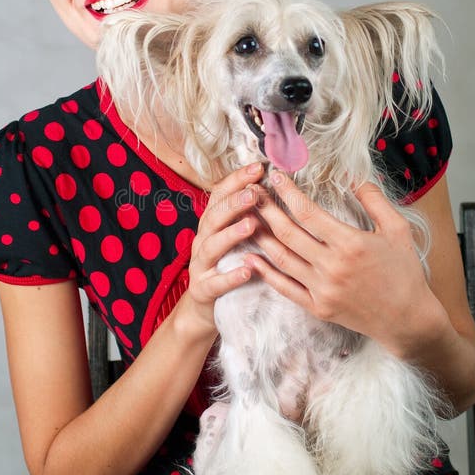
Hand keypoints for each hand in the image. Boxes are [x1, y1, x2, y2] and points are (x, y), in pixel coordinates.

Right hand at [181, 162, 263, 337]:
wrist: (204, 307)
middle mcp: (202, 240)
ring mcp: (200, 265)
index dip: (237, 180)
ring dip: (231, 234)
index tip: (259, 168)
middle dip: (234, 203)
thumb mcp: (234, 237)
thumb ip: (248, 214)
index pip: (219, 195)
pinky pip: (215, 283)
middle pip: (214, 217)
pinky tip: (248, 271)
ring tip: (251, 225)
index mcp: (211, 224)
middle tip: (255, 193)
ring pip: (211, 246)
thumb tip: (273, 186)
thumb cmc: (228, 264)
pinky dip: (231, 277)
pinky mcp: (202, 290)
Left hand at [243, 173, 442, 357]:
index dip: (287, 192)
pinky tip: (250, 258)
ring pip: (281, 259)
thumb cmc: (405, 271)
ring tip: (246, 218)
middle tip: (251, 192)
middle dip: (266, 209)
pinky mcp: (317, 308)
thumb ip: (374, 199)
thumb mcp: (397, 229)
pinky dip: (265, 272)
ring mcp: (322, 290)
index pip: (308, 212)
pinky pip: (284, 288)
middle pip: (288, 233)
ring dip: (260, 237)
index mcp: (350, 243)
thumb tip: (352, 174)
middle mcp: (332, 267)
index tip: (275, 176)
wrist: (408, 319)